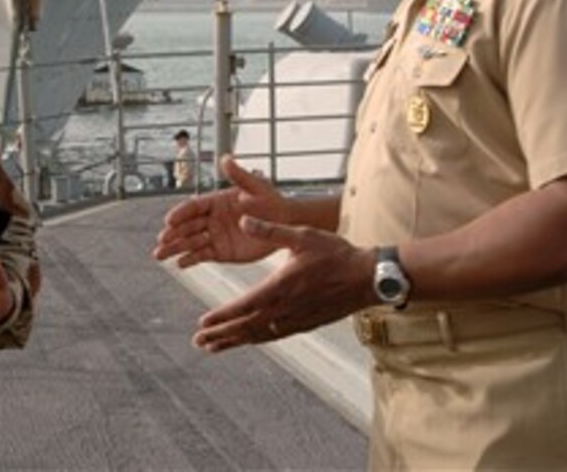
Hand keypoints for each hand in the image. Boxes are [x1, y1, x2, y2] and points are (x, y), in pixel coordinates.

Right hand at [152, 155, 287, 267]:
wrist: (285, 224)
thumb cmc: (271, 201)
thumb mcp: (256, 187)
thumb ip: (239, 175)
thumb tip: (225, 158)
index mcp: (215, 201)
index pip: (193, 207)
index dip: (180, 213)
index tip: (169, 220)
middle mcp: (210, 219)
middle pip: (186, 226)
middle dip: (172, 233)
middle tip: (161, 240)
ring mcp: (214, 236)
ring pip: (190, 242)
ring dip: (174, 248)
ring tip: (159, 255)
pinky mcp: (220, 252)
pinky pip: (202, 255)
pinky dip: (190, 259)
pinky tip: (180, 264)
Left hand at [193, 216, 373, 351]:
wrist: (367, 277)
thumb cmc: (336, 254)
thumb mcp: (302, 235)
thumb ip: (270, 229)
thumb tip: (243, 219)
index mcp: (282, 286)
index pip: (245, 305)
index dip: (222, 316)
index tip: (202, 323)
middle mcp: (286, 308)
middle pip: (247, 327)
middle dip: (221, 335)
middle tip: (198, 342)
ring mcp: (296, 319)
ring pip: (260, 335)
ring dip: (235, 341)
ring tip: (213, 347)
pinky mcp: (306, 323)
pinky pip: (275, 335)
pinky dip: (257, 339)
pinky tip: (247, 340)